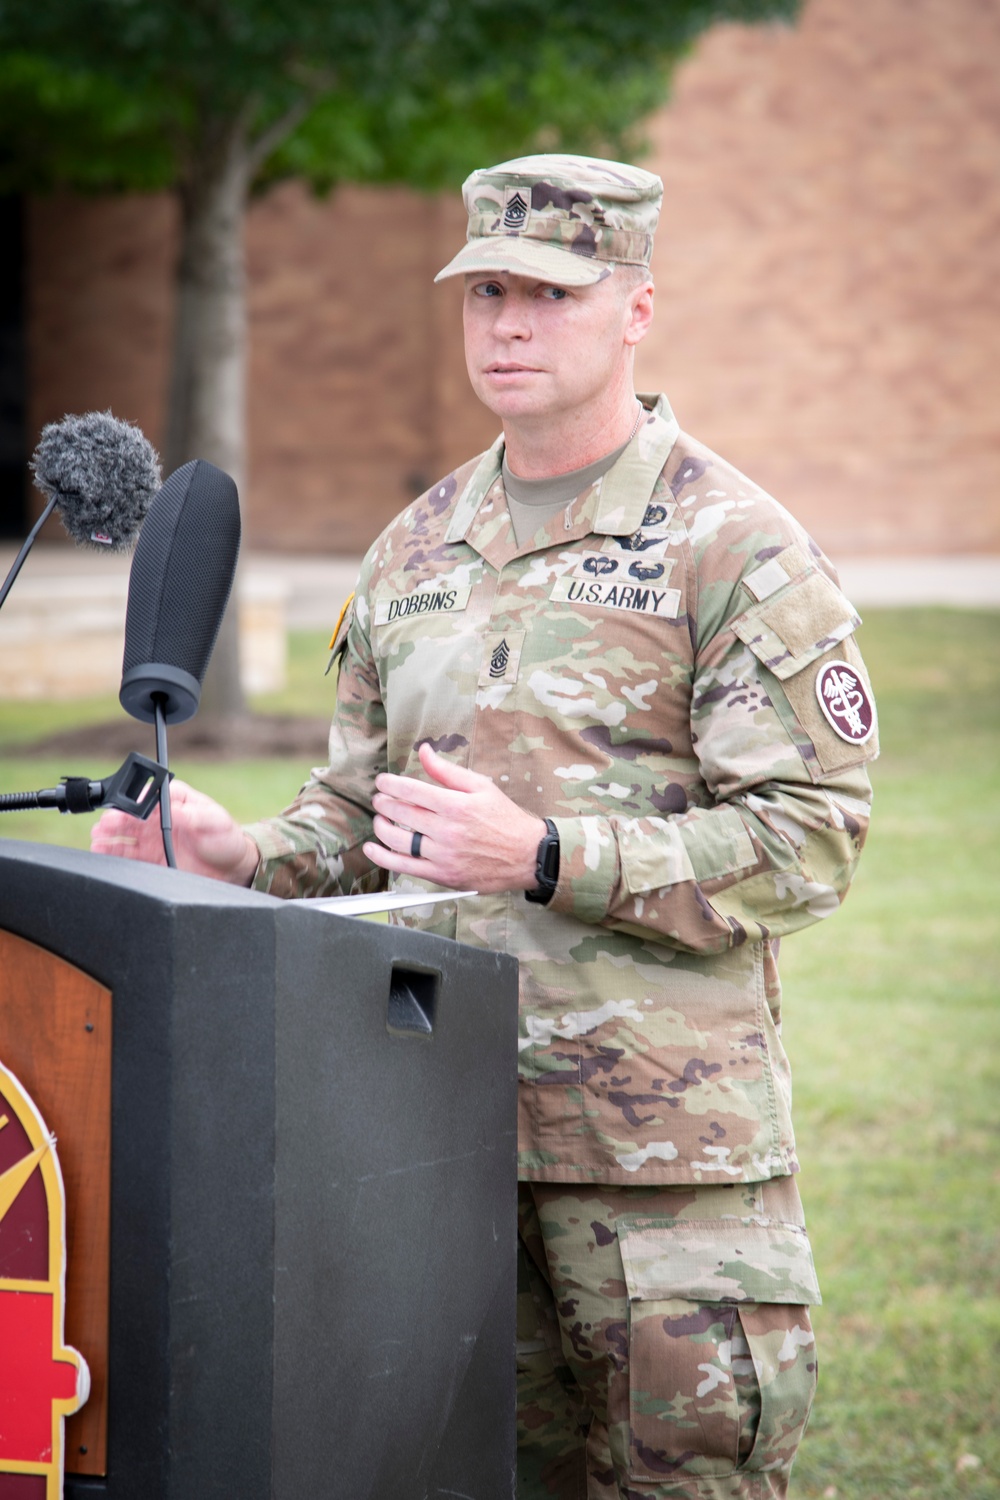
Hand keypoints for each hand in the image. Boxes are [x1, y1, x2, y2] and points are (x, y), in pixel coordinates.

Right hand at [90, 779, 259, 885]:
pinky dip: (112, 853)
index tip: (127, 806)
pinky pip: (126, 855)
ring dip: (109, 834)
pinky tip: (101, 851)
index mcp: (174, 801)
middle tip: (106, 823)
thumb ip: (194, 814)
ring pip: (123, 833)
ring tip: (98, 837)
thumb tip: (173, 807)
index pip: (150, 795)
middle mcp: (159, 817)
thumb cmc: (226, 838)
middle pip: (131, 814)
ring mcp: (152, 838)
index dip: (136, 799)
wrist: (231, 870)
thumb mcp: (215, 821)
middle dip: (116, 817)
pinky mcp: (150, 858)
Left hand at [365, 742, 545, 893]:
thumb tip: (425, 750)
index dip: (390, 784)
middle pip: (401, 813)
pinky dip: (384, 858)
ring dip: (381, 827)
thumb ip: (447, 771)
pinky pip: (405, 867)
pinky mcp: (443, 875)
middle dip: (383, 803)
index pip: (411, 790)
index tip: (382, 782)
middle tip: (379, 799)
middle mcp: (447, 830)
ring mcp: (443, 855)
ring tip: (379, 819)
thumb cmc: (505, 819)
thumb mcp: (481, 786)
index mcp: (456, 805)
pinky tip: (373, 848)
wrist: (527, 855)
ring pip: (398, 840)